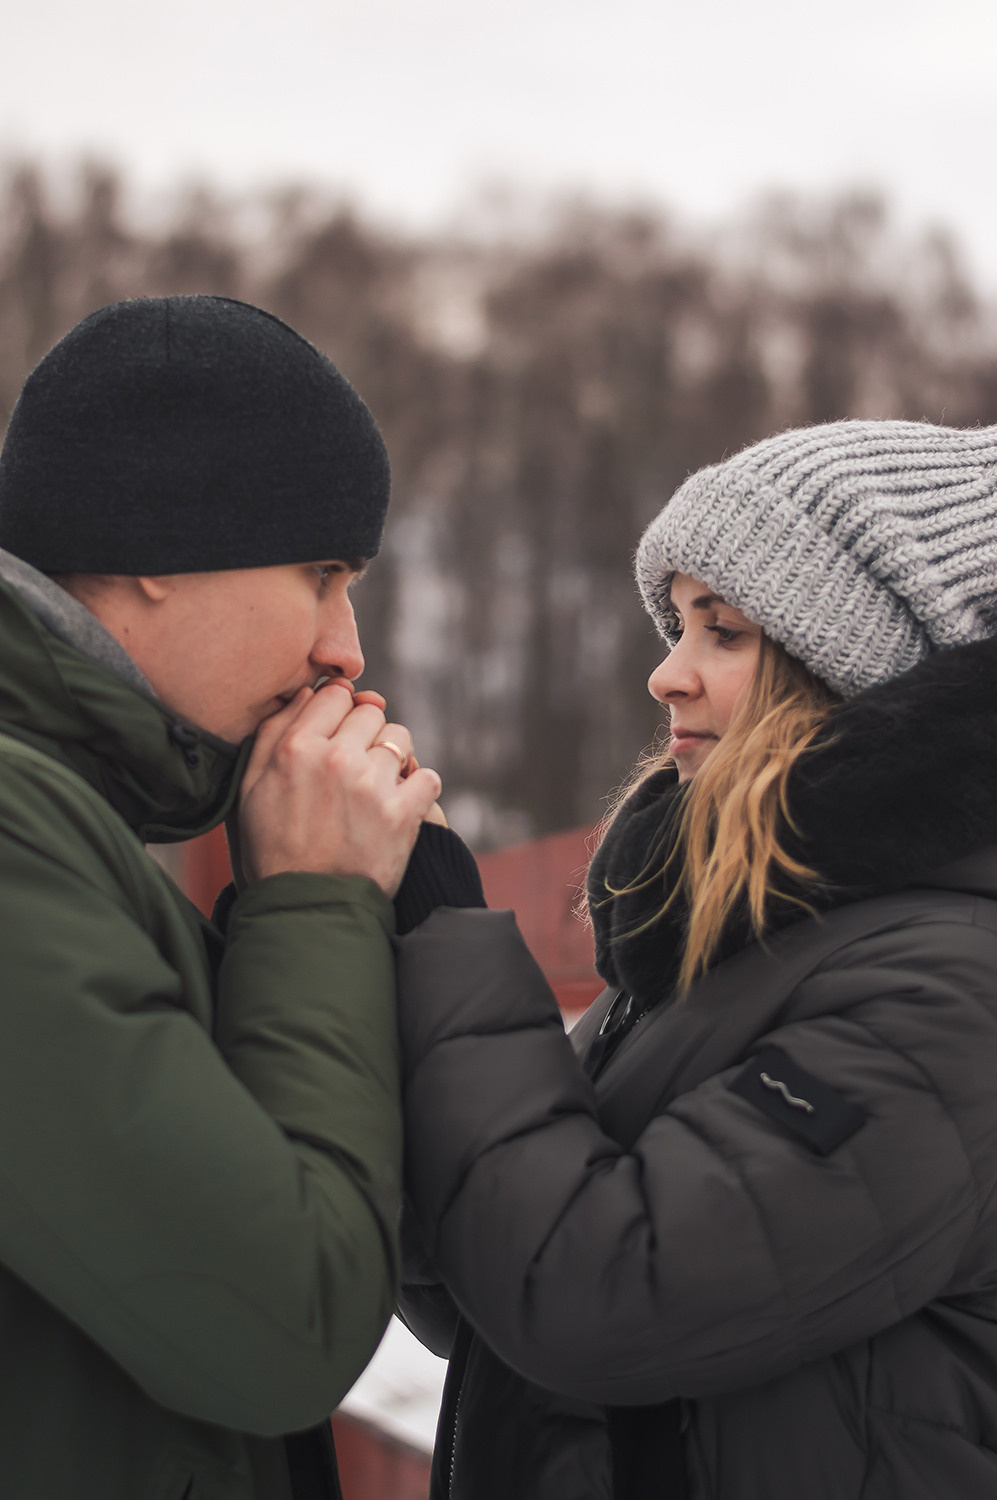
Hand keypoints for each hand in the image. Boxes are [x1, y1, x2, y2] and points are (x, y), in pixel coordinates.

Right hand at [236, 682, 441, 896]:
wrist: (304, 911)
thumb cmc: (272, 850)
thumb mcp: (250, 789)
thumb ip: (272, 733)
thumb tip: (306, 692)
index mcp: (295, 749)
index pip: (335, 694)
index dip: (339, 711)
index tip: (339, 734)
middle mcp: (335, 759)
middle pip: (371, 712)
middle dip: (366, 734)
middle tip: (355, 767)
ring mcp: (371, 785)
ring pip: (400, 739)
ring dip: (392, 759)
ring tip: (375, 788)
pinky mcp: (402, 814)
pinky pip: (427, 776)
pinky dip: (419, 789)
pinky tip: (400, 807)